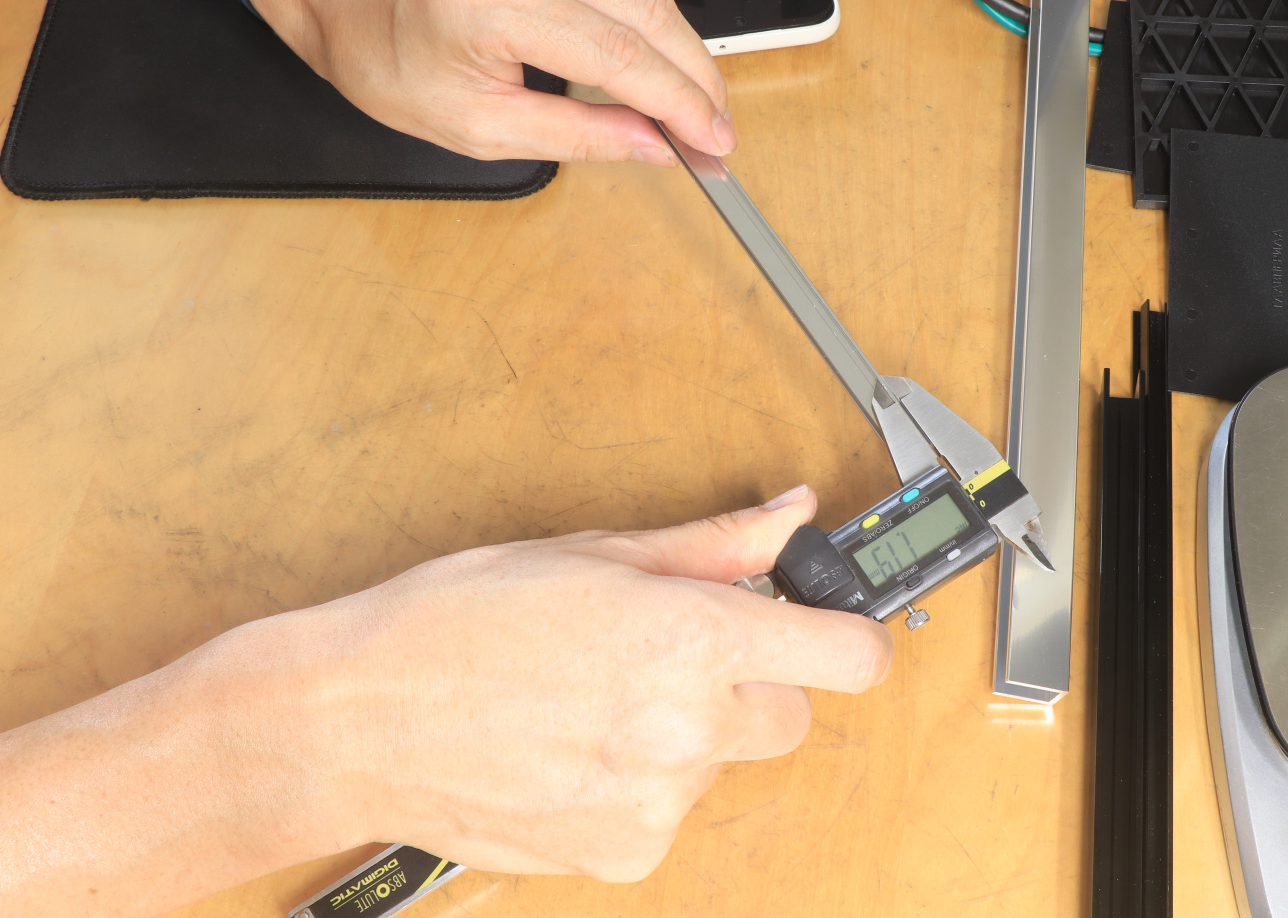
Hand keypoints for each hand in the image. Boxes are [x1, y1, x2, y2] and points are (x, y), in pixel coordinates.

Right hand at [0, 486, 891, 915]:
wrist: (354, 719)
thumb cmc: (453, 622)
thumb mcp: (589, 554)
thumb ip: (711, 545)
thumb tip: (789, 520)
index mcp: (690, 639)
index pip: (849, 656)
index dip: (846, 636)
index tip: (829, 627)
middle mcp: (687, 728)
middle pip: (790, 714)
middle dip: (748, 682)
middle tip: (666, 655)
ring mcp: (658, 801)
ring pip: (722, 762)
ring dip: (686, 734)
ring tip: (593, 699)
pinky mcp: (624, 852)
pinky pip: (671, 812)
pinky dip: (641, 784)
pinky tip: (574, 749)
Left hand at [236, 0, 734, 163]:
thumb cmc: (388, 55)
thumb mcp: (474, 126)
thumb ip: (576, 136)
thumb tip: (655, 146)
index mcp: (483, 2)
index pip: (620, 56)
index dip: (681, 103)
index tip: (713, 137)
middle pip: (646, 9)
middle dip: (695, 74)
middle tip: (715, 120)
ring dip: (676, 36)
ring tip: (679, 85)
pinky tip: (636, 27)